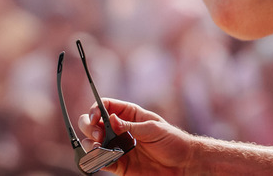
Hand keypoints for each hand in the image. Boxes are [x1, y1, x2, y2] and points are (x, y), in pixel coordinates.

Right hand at [79, 98, 193, 174]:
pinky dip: (96, 161)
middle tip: (99, 135)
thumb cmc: (171, 141)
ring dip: (90, 144)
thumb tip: (110, 119)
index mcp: (128, 115)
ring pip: (93, 143)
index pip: (105, 106)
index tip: (95, 116)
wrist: (182, 165)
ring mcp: (117, 147)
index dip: (96, 109)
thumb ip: (130, 126)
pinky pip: (102, 162)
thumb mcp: (153, 128)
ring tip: (99, 148)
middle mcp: (119, 130)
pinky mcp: (119, 165)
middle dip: (90, 127)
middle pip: (93, 123)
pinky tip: (101, 158)